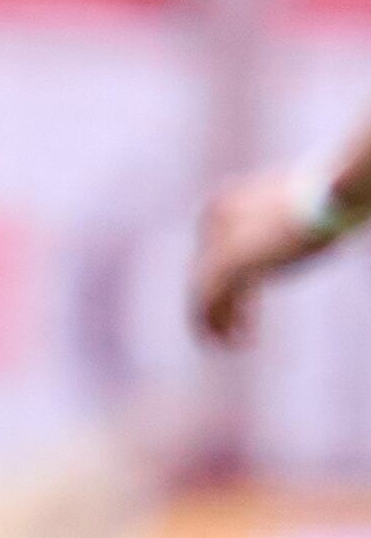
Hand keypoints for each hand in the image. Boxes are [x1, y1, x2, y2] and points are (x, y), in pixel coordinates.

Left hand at [194, 168, 334, 345]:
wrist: (335, 192)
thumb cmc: (331, 197)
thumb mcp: (301, 210)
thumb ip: (283, 226)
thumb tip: (297, 236)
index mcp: (225, 204)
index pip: (212, 251)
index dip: (225, 282)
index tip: (243, 306)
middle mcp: (214, 221)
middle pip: (206, 273)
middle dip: (220, 305)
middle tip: (232, 330)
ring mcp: (220, 241)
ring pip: (202, 290)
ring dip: (214, 321)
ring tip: (225, 345)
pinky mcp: (231, 260)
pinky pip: (210, 301)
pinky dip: (216, 324)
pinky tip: (236, 344)